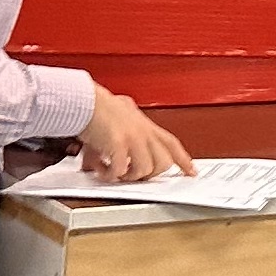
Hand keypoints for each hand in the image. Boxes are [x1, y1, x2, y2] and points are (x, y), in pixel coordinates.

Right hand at [77, 91, 194, 180]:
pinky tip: (102, 170)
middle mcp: (143, 131)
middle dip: (150, 174)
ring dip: (129, 176)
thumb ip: (121, 132)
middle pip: (163, 162)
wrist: (83, 99)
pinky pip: (120, 171)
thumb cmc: (95, 106)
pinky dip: (110, 175)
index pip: (171, 144)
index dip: (183, 160)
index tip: (191, 171)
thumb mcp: (118, 115)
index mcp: (144, 124)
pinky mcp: (119, 144)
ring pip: (144, 170)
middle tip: (134, 175)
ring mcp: (133, 138)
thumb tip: (112, 151)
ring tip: (115, 173)